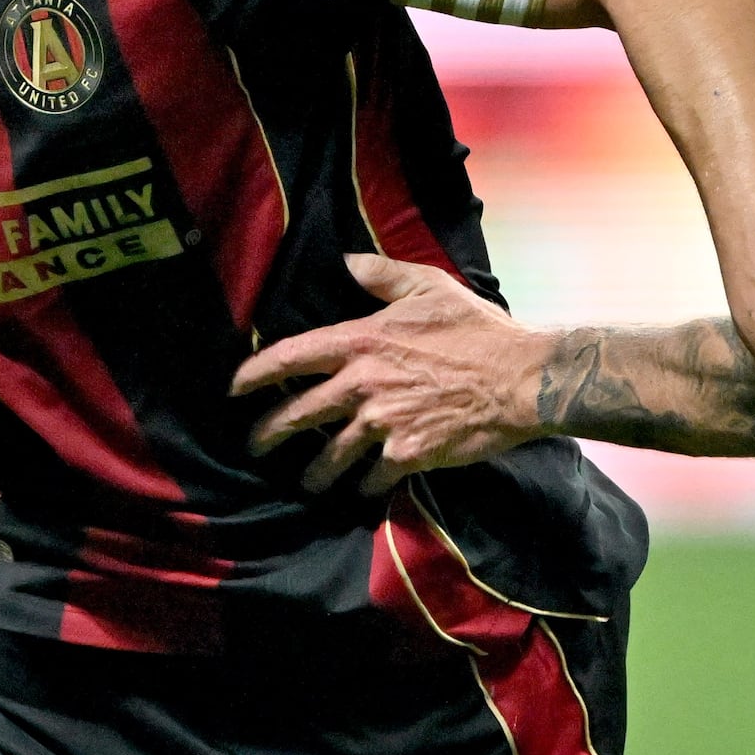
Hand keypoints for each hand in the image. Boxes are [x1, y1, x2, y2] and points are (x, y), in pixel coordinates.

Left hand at [234, 255, 545, 494]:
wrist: (520, 379)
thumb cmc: (477, 329)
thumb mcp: (429, 287)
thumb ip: (381, 274)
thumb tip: (346, 260)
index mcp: (361, 341)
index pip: (291, 357)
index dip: (255, 373)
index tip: (234, 388)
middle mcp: (362, 384)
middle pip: (298, 413)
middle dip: (269, 434)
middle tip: (254, 445)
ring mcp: (381, 423)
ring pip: (330, 455)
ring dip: (315, 473)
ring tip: (307, 483)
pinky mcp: (406, 454)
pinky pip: (372, 478)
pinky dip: (364, 488)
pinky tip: (360, 494)